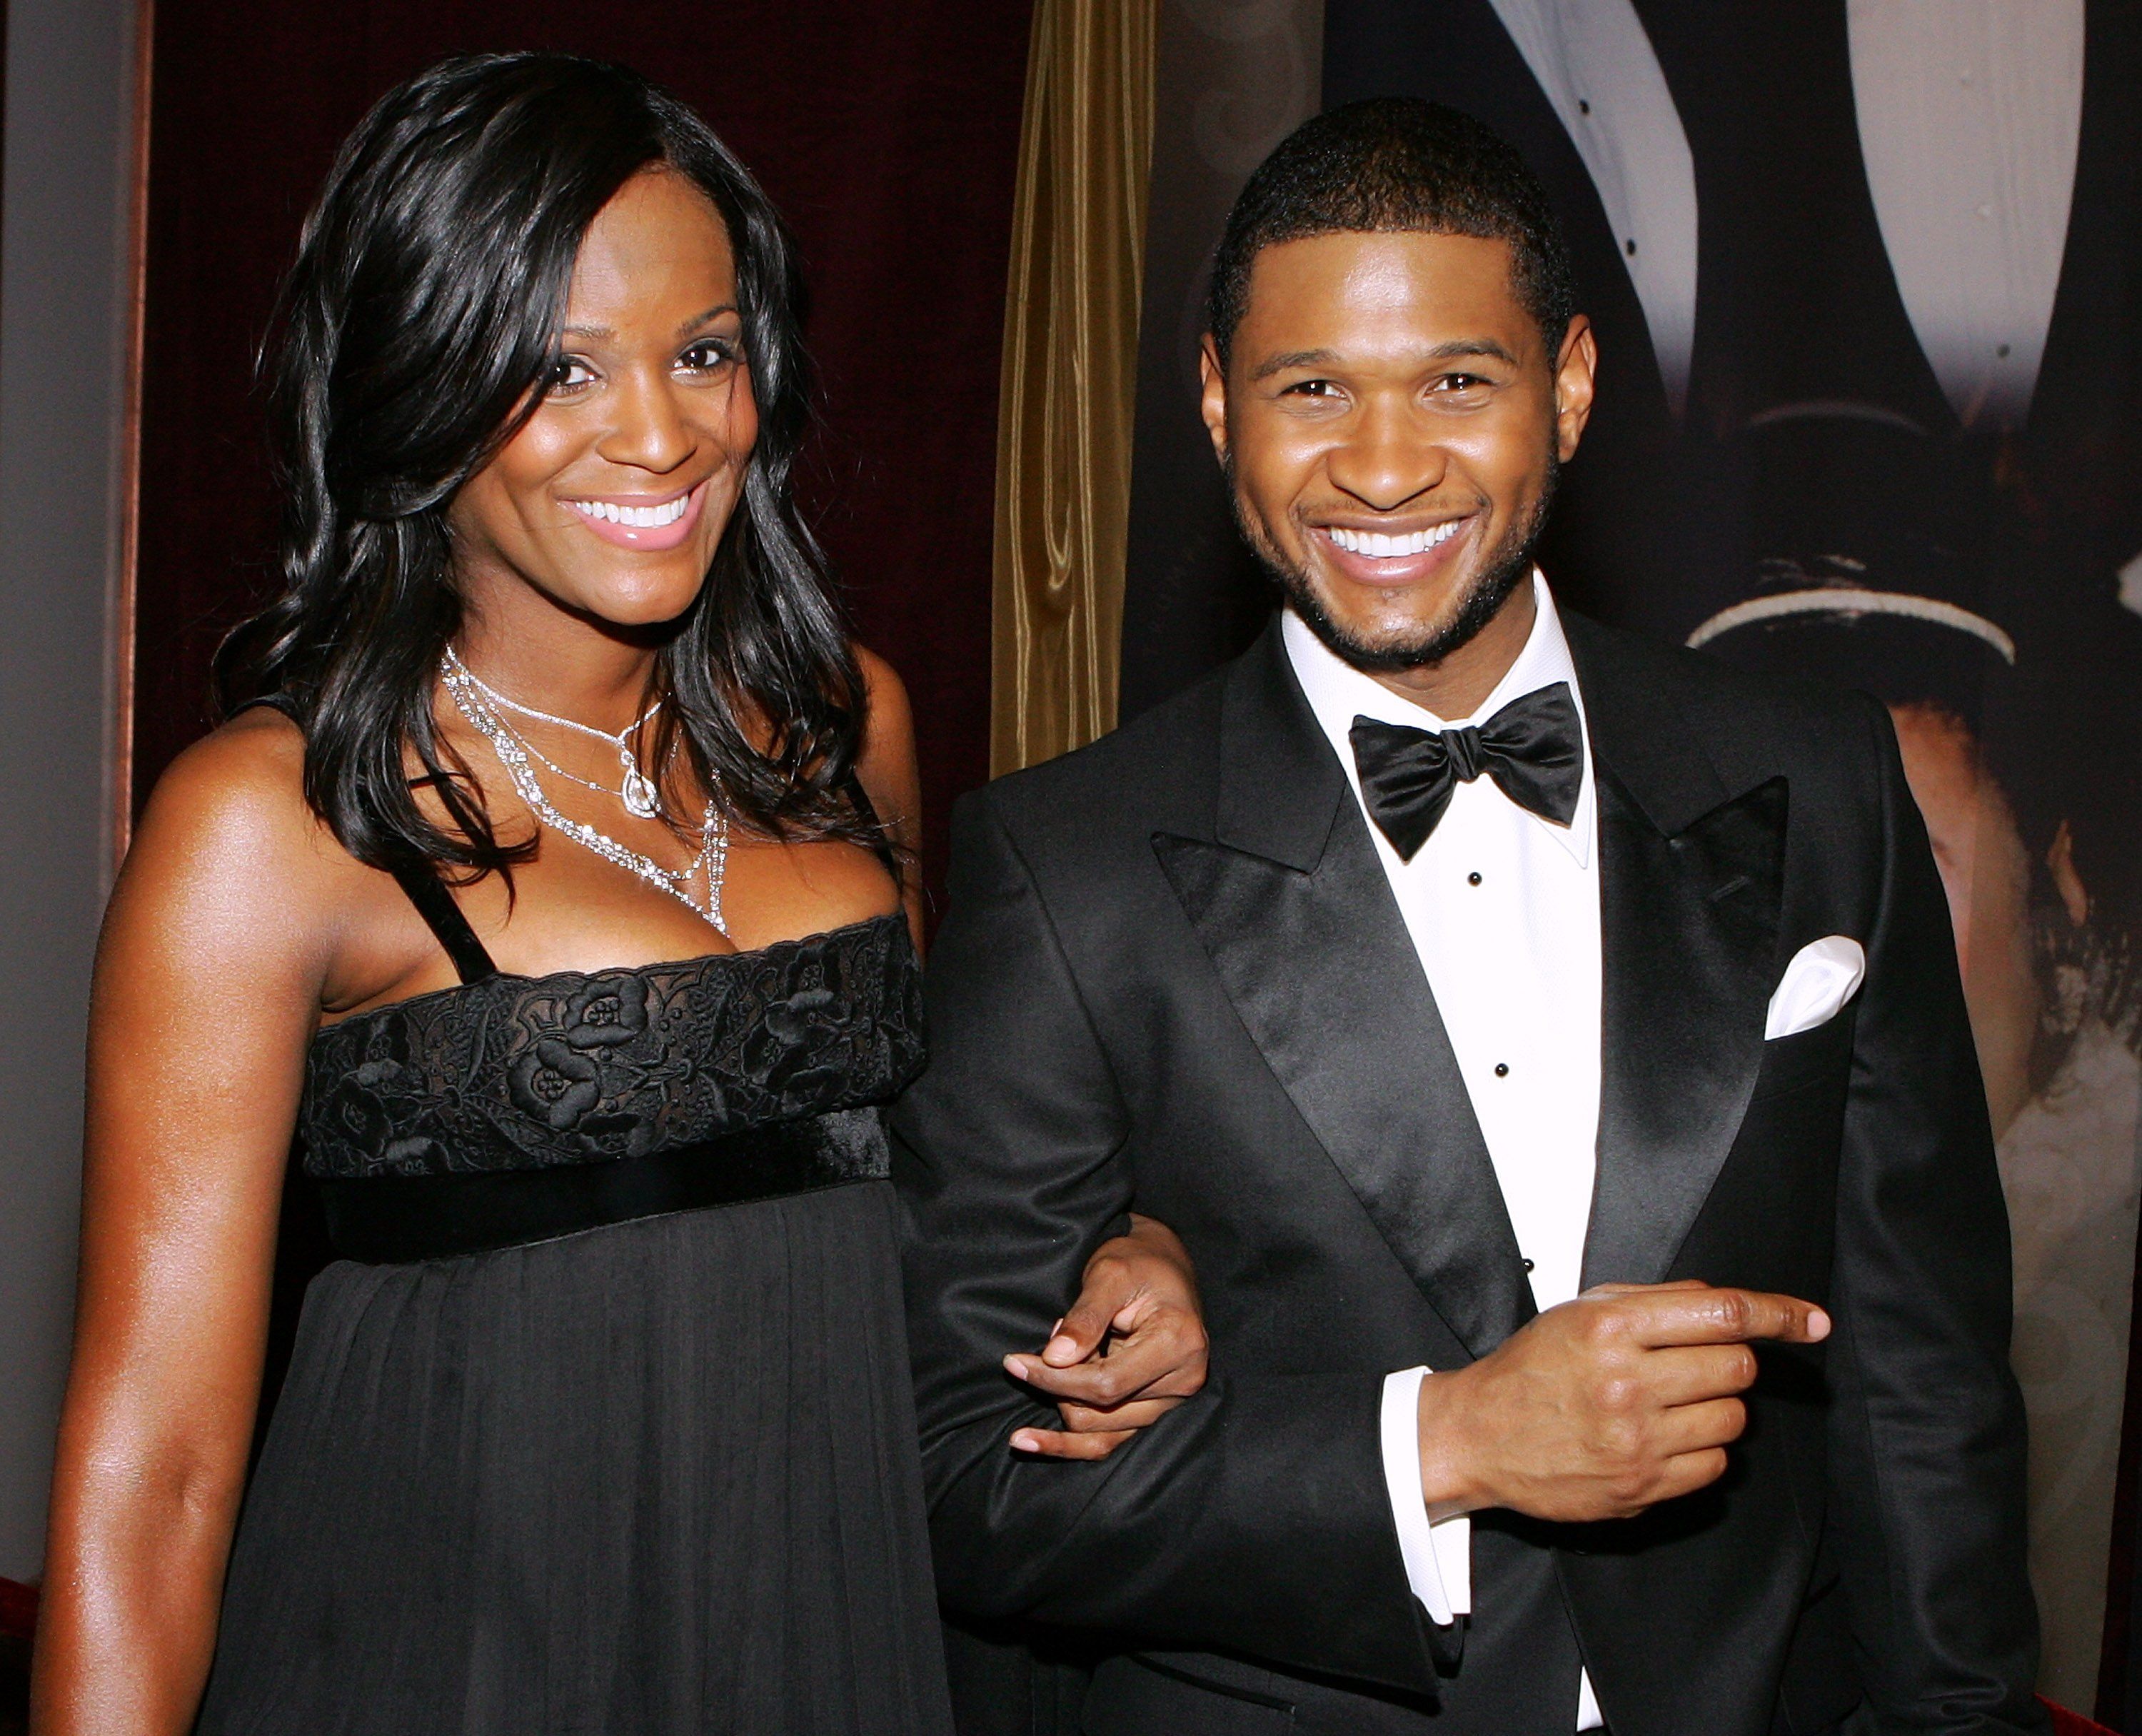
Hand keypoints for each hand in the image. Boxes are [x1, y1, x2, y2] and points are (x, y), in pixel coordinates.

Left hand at [1003, 1213, 1209, 1459]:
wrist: (1163, 1265)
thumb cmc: (1138, 1262)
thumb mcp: (1109, 1274)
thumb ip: (1084, 1317)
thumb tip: (1054, 1358)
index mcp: (1178, 1343)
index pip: (1107, 1383)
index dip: (1055, 1379)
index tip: (1015, 1364)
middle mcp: (1183, 1380)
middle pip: (1102, 1410)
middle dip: (1058, 1385)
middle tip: (1042, 1347)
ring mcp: (1172, 1400)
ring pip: (1100, 1430)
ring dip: (1064, 1400)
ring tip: (1055, 1359)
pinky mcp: (1155, 1410)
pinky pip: (1109, 1441)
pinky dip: (1068, 1444)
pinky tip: (1028, 1441)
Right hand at [1417, 1279, 1829, 1522]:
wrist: (1479, 1435)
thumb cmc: (1529, 1369)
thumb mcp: (1579, 1311)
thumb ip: (1653, 1299)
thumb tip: (1725, 1301)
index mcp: (1611, 1328)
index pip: (1722, 1313)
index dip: (1778, 1313)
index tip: (1810, 1321)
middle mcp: (1626, 1382)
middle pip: (1736, 1367)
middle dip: (1728, 1363)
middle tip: (1691, 1366)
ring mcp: (1635, 1439)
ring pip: (1732, 1419)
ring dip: (1713, 1409)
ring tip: (1666, 1406)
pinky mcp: (1640, 1486)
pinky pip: (1715, 1467)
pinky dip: (1702, 1451)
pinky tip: (1661, 1439)